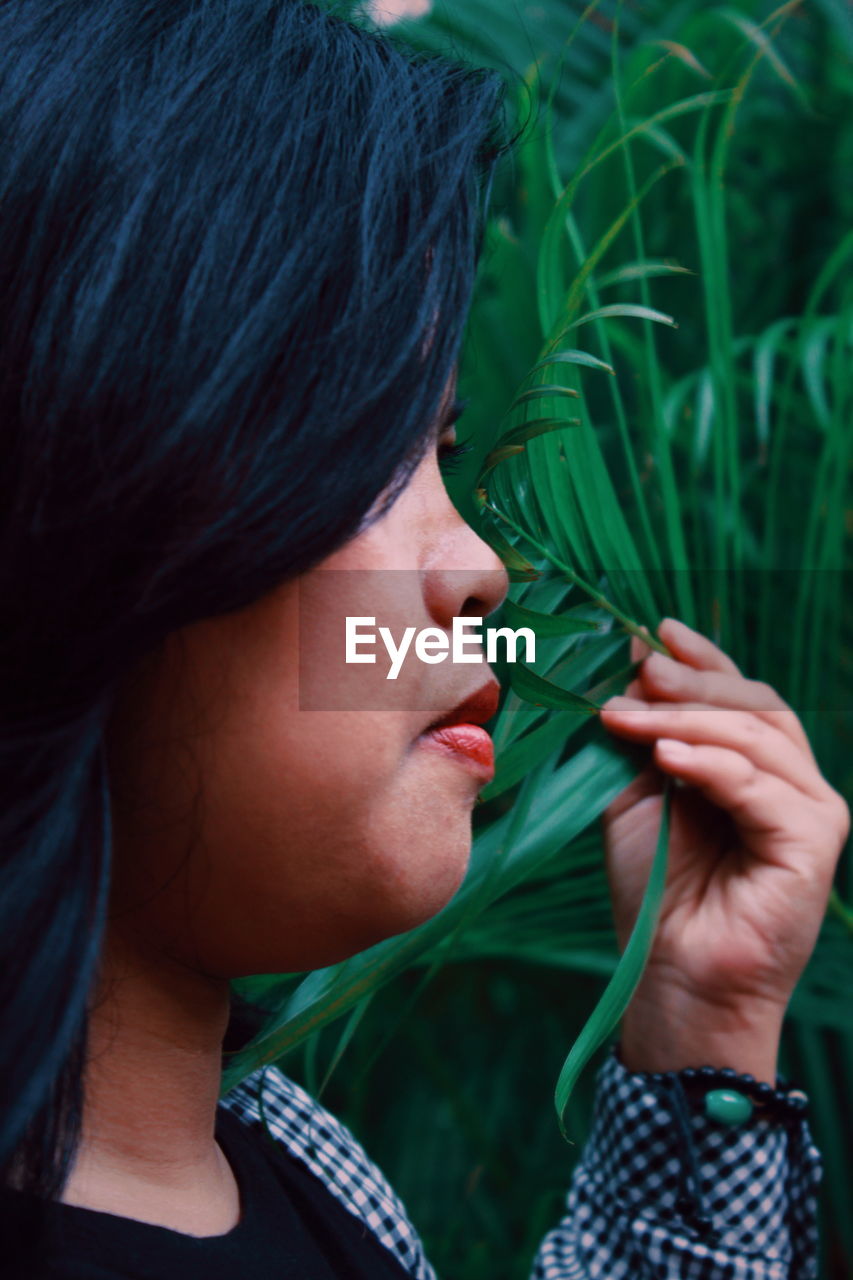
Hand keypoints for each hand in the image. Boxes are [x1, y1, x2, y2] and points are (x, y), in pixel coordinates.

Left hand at [598, 617, 849, 1081]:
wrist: (671, 978)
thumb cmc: (655, 894)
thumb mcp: (638, 798)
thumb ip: (644, 740)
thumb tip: (637, 668)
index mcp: (754, 770)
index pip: (740, 697)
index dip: (703, 660)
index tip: (655, 631)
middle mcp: (792, 785)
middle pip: (755, 706)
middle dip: (692, 683)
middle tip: (638, 671)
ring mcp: (811, 812)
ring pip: (757, 738)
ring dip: (686, 720)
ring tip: (628, 715)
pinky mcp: (813, 844)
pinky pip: (761, 787)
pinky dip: (710, 767)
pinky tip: (665, 759)